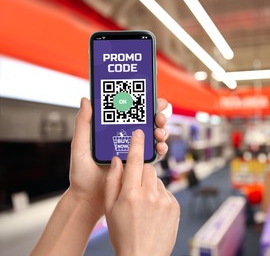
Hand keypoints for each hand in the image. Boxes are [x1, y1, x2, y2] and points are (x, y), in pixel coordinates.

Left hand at [68, 98, 169, 217]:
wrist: (88, 199)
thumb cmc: (81, 174)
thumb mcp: (80, 146)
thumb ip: (83, 124)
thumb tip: (86, 100)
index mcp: (113, 131)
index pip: (131, 113)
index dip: (144, 104)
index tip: (151, 98)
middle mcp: (125, 139)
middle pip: (147, 123)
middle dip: (157, 117)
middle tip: (159, 117)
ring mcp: (134, 152)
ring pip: (154, 136)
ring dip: (161, 131)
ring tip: (159, 133)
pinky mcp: (140, 166)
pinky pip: (154, 154)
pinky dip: (161, 148)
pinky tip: (160, 147)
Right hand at [105, 130, 179, 255]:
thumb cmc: (123, 234)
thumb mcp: (110, 209)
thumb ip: (113, 182)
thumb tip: (117, 160)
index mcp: (131, 194)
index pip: (136, 160)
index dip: (137, 144)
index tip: (139, 132)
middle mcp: (150, 195)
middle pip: (149, 168)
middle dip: (142, 171)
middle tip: (135, 185)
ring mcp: (165, 201)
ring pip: (157, 181)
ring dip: (150, 186)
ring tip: (143, 205)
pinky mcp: (175, 206)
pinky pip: (166, 192)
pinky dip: (159, 196)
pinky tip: (153, 211)